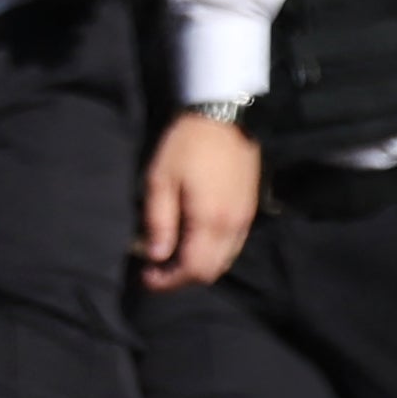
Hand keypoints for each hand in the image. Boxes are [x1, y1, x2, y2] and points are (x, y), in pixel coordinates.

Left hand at [138, 113, 260, 293]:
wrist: (225, 116)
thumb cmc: (187, 144)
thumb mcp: (161, 178)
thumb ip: (159, 221)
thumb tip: (155, 256)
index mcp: (210, 222)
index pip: (193, 270)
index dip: (168, 281)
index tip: (147, 277)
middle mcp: (233, 228)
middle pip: (211, 272)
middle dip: (182, 278)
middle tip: (157, 269)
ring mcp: (245, 220)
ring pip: (224, 261)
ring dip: (199, 266)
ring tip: (172, 257)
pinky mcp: (250, 210)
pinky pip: (233, 246)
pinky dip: (213, 253)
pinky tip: (194, 240)